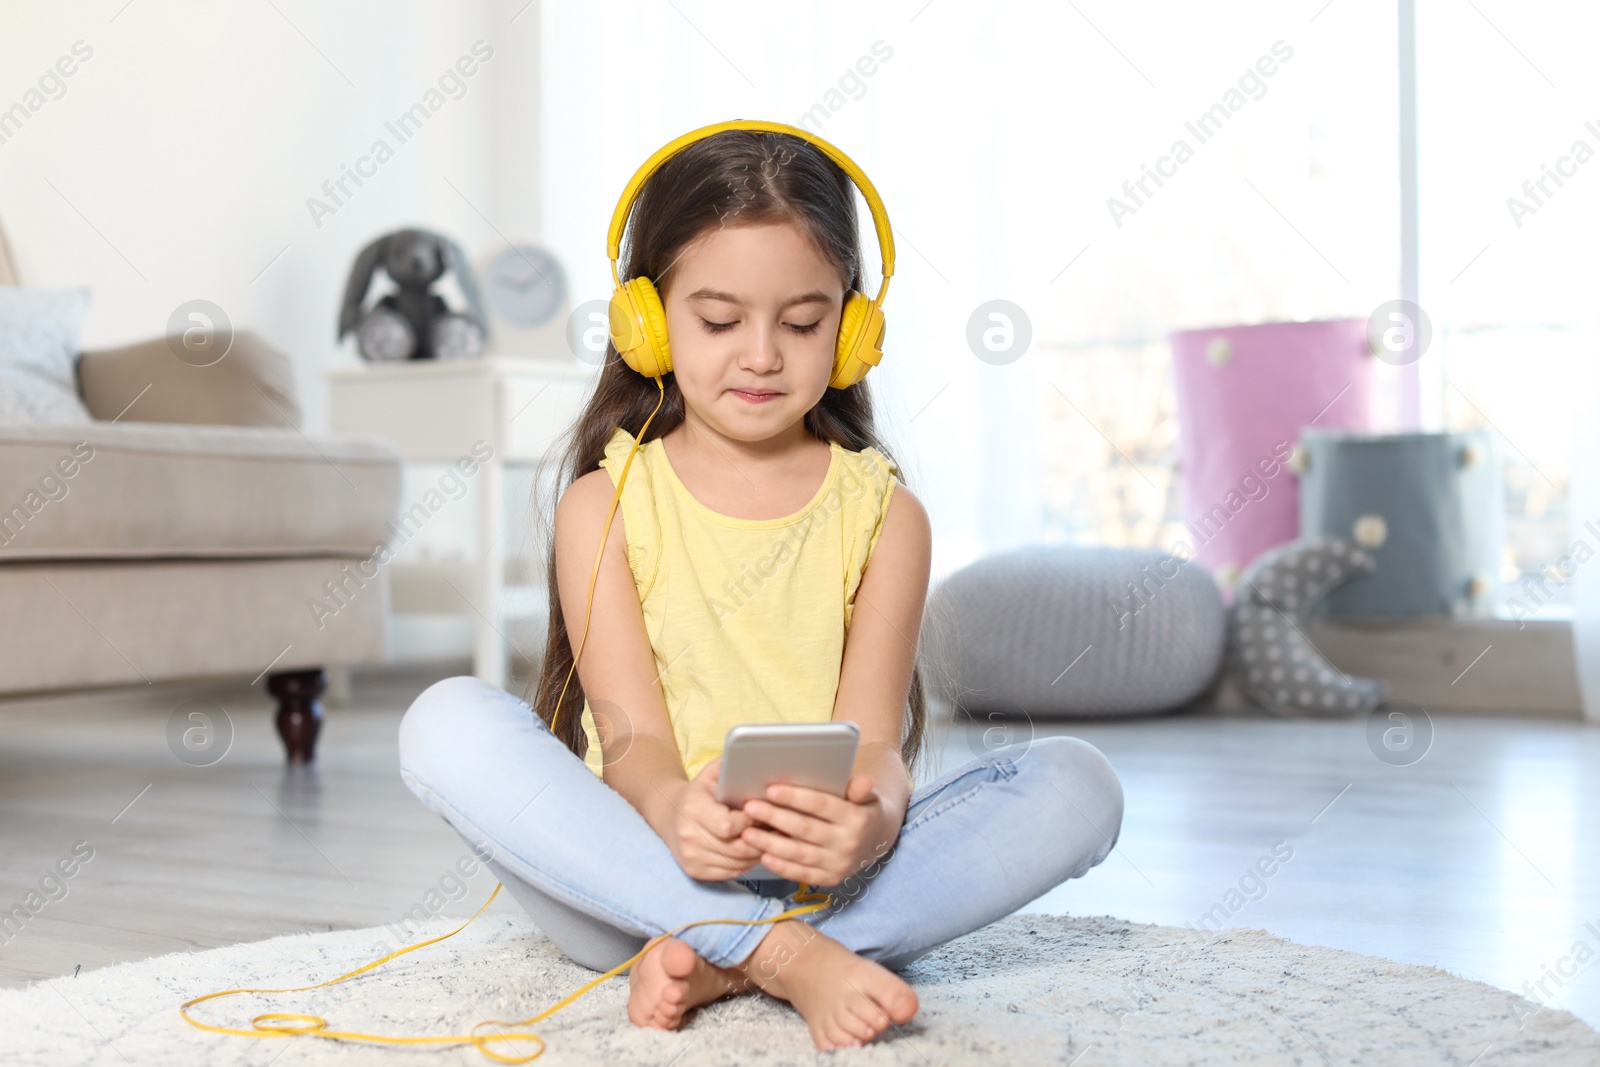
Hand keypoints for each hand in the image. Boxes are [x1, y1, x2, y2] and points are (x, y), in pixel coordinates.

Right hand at [659, 757, 763, 880]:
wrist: (670, 815)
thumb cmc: (700, 792)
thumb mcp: (712, 773)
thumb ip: (732, 767)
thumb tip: (758, 764)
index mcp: (692, 808)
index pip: (728, 826)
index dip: (750, 820)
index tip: (761, 812)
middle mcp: (688, 836)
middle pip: (736, 848)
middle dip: (761, 839)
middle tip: (777, 829)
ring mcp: (691, 857)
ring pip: (737, 863)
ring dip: (758, 853)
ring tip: (770, 839)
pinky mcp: (695, 872)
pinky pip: (732, 873)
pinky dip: (748, 863)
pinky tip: (755, 849)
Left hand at [738, 774, 895, 885]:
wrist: (874, 841)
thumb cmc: (860, 809)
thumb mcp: (865, 796)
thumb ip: (857, 788)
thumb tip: (865, 781)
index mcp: (856, 818)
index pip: (822, 805)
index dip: (796, 798)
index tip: (770, 789)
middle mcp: (848, 843)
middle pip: (806, 829)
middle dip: (775, 817)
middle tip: (749, 807)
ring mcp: (839, 864)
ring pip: (799, 853)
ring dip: (771, 844)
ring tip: (747, 833)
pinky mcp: (830, 879)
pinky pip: (801, 874)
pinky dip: (781, 866)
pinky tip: (762, 855)